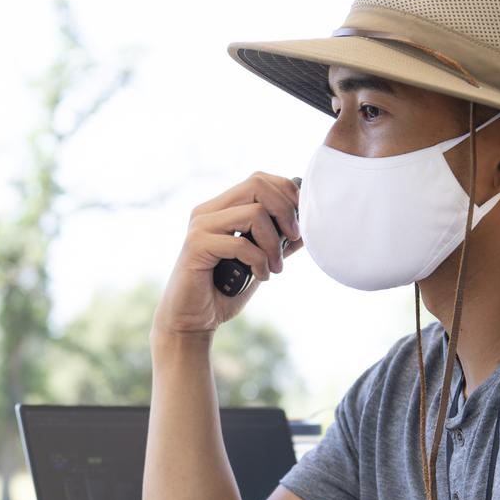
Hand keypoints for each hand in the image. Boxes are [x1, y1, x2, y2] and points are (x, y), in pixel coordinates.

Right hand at [153, 172, 303, 339]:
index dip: (286, 194)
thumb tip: (307, 225)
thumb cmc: (223, 291)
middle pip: (258, 184)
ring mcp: (200, 226)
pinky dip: (259, 261)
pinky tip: (260, 276)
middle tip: (293, 239)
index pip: (259, 179)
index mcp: (221, 208)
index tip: (298, 224)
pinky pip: (241, 244)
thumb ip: (278, 242)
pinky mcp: (197, 245)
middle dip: (285, 211)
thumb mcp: (260, 261)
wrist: (191, 321)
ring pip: (254, 212)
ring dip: (274, 243)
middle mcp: (208, 210)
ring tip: (275, 267)